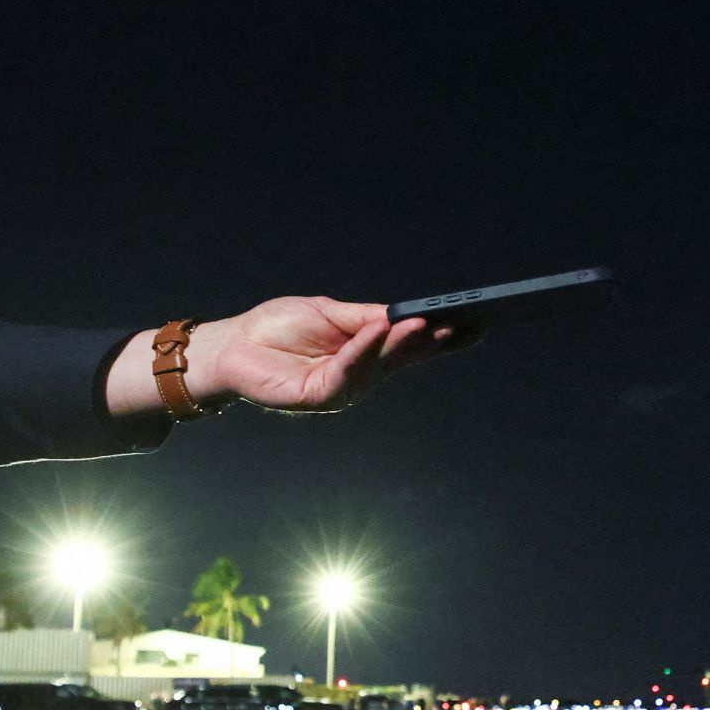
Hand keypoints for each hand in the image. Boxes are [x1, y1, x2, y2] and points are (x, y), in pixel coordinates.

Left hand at [104, 296, 463, 417]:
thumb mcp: (329, 313)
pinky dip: (363, 350)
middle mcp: (360, 375)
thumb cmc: (277, 328)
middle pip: (405, 358)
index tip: (478, 323)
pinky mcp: (316, 397)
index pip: (412, 346)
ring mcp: (341, 388)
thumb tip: (404, 313)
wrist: (231, 346)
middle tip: (466, 325)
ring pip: (381, 366)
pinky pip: (347, 372)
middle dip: (435, 342)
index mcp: (367, 353)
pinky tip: (378, 330)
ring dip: (403, 343)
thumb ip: (363, 318)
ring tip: (425, 321)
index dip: (444, 337)